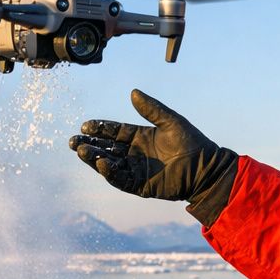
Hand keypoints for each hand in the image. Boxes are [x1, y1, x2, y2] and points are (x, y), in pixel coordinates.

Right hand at [69, 89, 236, 201]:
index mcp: (141, 137)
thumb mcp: (171, 121)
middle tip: (74, 141)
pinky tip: (100, 163)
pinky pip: (121, 179)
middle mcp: (136, 154)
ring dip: (94, 158)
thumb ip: (151, 109)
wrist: (205, 169)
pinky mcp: (141, 186)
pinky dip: (110, 172)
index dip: (100, 128)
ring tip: (81, 151)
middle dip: (90, 144)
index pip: (115, 132)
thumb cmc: (192, 143)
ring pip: (109, 164)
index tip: (85, 125)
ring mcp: (137, 170)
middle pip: (107, 148)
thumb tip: (133, 92)